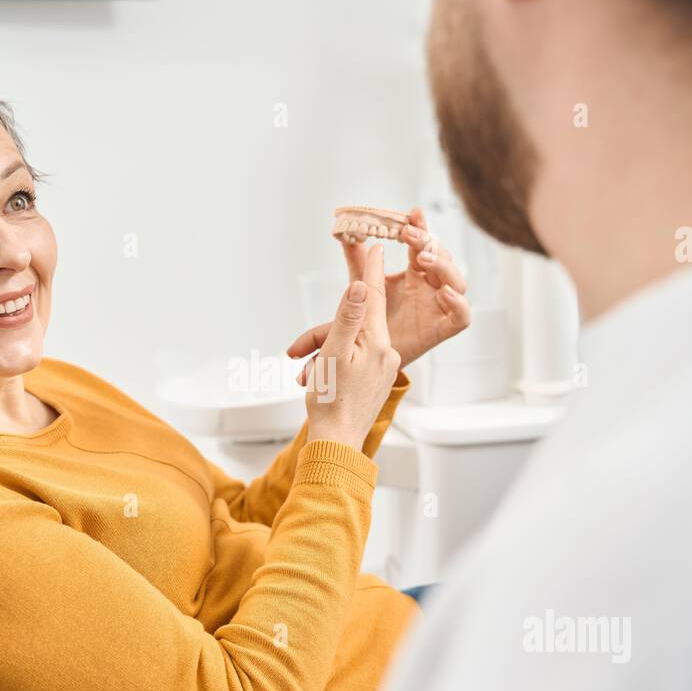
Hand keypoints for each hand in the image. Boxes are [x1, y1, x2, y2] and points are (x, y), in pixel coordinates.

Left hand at [287, 207, 470, 369]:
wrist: (365, 365)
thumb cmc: (364, 328)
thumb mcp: (354, 296)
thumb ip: (351, 267)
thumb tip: (340, 237)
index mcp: (411, 274)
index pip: (421, 245)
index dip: (420, 227)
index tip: (411, 214)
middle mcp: (427, 287)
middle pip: (441, 258)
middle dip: (430, 243)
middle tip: (412, 237)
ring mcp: (437, 308)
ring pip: (456, 281)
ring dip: (444, 267)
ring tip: (423, 260)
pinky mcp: (441, 330)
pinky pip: (461, 317)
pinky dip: (458, 304)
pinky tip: (443, 294)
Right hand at [300, 244, 401, 450]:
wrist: (337, 444)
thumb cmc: (330, 402)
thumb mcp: (333, 354)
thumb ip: (347, 318)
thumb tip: (359, 286)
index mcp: (376, 342)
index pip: (373, 296)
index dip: (370, 270)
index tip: (374, 246)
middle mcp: (386, 353)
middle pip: (357, 324)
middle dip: (327, 332)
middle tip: (305, 350)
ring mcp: (383, 369)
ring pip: (353, 345)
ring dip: (326, 353)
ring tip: (306, 375)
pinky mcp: (377, 383)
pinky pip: (355, 362)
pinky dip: (335, 364)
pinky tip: (321, 380)